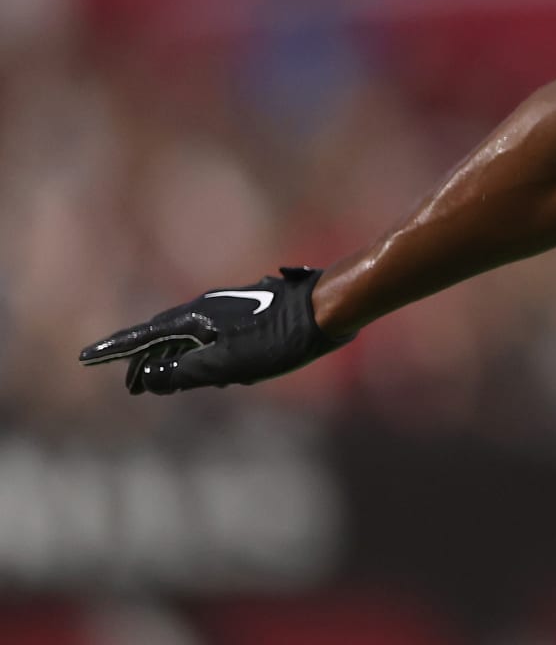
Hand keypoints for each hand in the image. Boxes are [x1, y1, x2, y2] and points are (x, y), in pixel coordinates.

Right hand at [78, 267, 352, 394]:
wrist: (330, 308)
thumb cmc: (280, 338)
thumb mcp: (227, 364)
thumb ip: (184, 373)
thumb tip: (148, 377)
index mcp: (197, 317)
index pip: (144, 336)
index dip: (116, 351)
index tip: (87, 358)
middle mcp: (208, 307)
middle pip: (165, 337)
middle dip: (146, 361)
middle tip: (131, 385)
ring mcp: (231, 308)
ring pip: (192, 338)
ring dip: (175, 361)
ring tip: (163, 383)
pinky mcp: (252, 313)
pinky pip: (214, 337)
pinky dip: (203, 355)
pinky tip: (215, 373)